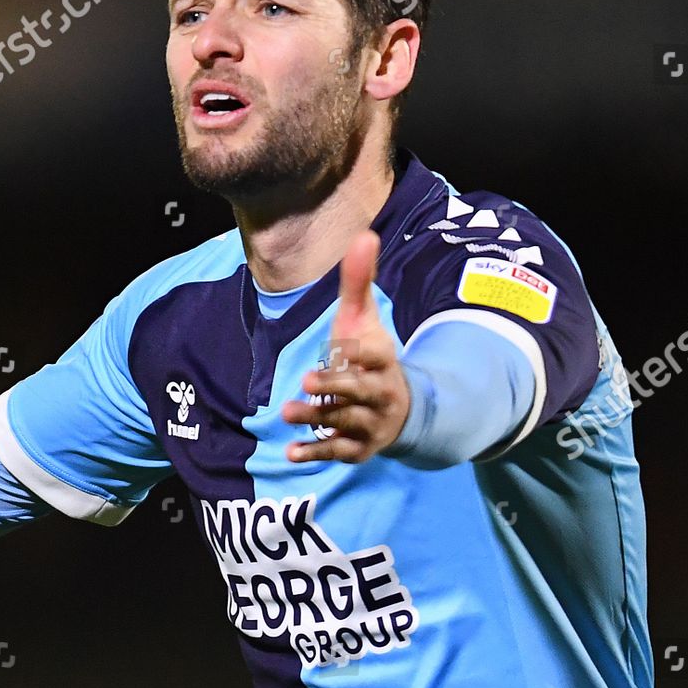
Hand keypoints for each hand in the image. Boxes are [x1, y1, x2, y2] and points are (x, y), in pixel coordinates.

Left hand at [280, 230, 410, 462]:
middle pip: (359, 391)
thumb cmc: (371, 357)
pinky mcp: (359, 448)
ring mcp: (371, 423)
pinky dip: (315, 453)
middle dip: (335, 387)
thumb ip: (359, 281)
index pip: (375, 356)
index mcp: (383, 360)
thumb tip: (364, 234)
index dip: (360, 353)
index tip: (342, 347)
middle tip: (307, 380)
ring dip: (317, 418)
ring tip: (287, 412)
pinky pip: (337, 452)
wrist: (399, 408)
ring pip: (345, 421)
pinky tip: (291, 453)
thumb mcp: (363, 319)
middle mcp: (381, 392)